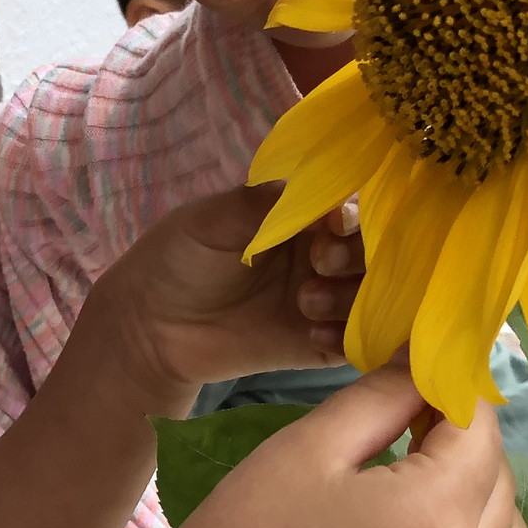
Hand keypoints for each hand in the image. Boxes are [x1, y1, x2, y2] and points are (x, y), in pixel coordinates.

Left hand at [85, 188, 364, 401]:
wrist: (152, 326)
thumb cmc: (180, 259)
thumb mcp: (213, 220)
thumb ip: (261, 204)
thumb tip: (315, 184)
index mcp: (303, 216)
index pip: (355, 208)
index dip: (353, 217)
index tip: (328, 228)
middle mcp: (324, 255)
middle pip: (376, 252)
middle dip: (356, 257)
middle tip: (320, 264)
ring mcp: (327, 300)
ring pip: (374, 297)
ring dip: (351, 298)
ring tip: (306, 303)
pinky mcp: (320, 344)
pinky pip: (358, 343)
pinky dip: (347, 337)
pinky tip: (313, 334)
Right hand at [138, 365, 525, 527]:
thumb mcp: (308, 448)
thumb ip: (382, 397)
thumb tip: (427, 364)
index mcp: (436, 516)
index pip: (479, 430)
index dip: (451, 393)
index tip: (414, 380)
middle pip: (501, 482)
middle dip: (465, 444)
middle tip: (406, 427)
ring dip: (479, 499)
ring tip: (416, 486)